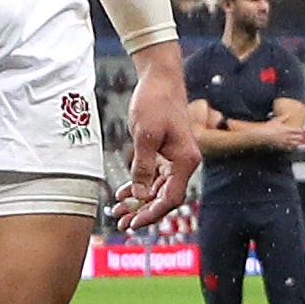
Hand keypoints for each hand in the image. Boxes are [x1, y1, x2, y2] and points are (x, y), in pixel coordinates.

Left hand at [109, 47, 201, 230]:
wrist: (161, 78)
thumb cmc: (155, 102)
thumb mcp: (144, 135)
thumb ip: (143, 167)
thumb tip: (140, 194)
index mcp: (185, 160)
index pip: (171, 198)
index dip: (151, 213)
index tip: (132, 223)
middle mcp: (185, 163)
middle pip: (165, 198)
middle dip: (143, 212)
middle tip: (121, 224)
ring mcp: (177, 159)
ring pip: (159, 189)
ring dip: (139, 201)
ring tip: (118, 212)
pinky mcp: (168, 153)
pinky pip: (156, 177)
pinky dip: (141, 186)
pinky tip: (124, 193)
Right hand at [261, 119, 304, 151]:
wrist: (263, 135)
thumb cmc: (269, 127)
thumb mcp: (277, 119)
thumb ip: (284, 117)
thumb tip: (288, 114)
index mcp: (288, 129)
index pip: (298, 131)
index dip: (301, 131)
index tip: (302, 130)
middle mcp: (287, 136)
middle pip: (298, 138)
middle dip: (301, 138)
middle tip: (303, 137)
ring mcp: (285, 142)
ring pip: (295, 144)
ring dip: (298, 143)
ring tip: (300, 143)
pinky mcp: (281, 146)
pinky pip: (288, 148)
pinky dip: (291, 148)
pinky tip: (292, 148)